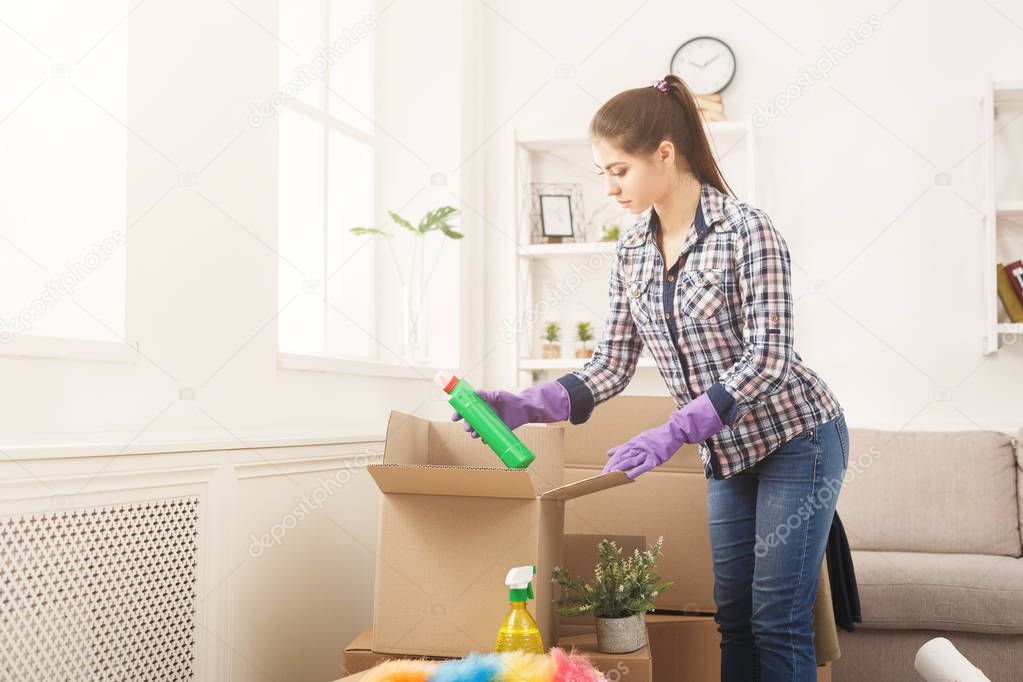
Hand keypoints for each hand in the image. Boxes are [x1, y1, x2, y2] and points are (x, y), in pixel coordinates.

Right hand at [451, 380, 569, 439]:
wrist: (523, 408)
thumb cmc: (509, 399)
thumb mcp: (498, 395)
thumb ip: (487, 395)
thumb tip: (476, 392)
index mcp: (481, 406)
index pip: (466, 410)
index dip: (459, 414)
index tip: (454, 418)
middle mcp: (483, 416)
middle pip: (470, 422)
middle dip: (466, 426)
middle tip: (467, 427)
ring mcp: (489, 424)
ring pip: (477, 430)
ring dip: (474, 433)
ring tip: (474, 434)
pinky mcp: (496, 431)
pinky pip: (488, 437)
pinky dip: (485, 439)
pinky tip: (484, 440)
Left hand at [601, 392, 724, 478]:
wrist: (673, 432)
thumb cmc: (656, 437)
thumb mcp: (638, 439)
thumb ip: (624, 447)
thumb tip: (609, 452)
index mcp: (633, 442)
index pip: (619, 453)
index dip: (611, 462)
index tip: (604, 470)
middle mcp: (638, 447)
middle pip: (622, 458)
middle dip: (612, 467)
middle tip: (603, 475)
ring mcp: (646, 453)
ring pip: (630, 461)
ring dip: (620, 469)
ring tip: (611, 476)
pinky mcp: (655, 458)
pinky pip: (643, 466)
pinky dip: (636, 471)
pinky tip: (628, 476)